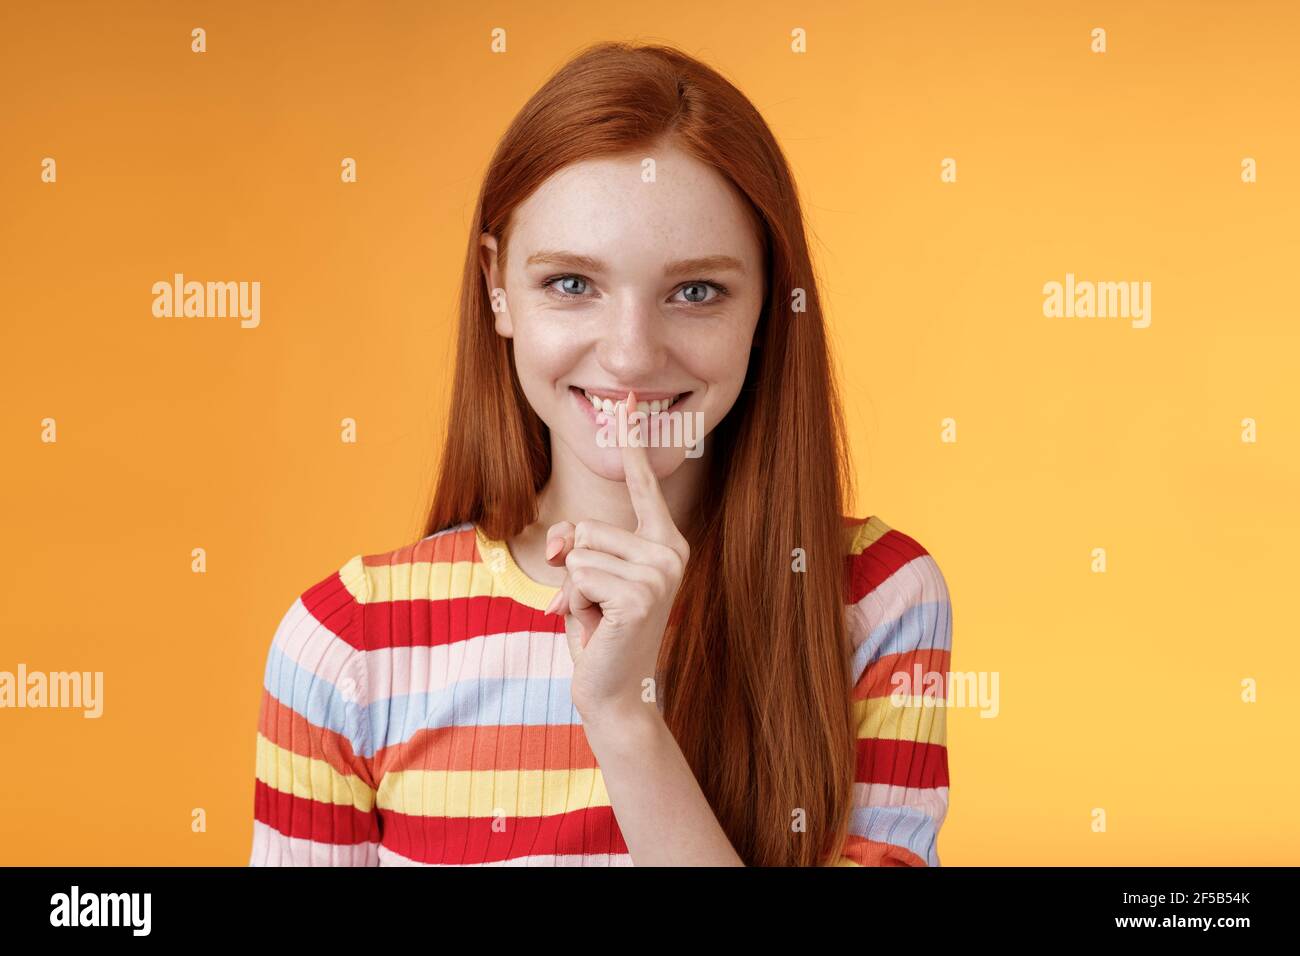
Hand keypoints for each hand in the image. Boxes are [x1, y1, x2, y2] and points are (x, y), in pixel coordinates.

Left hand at [542, 390, 690, 719]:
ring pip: (577, 553)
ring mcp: (660, 572)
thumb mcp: (583, 578)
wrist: (614, 691)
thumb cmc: (600, 632)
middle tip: (595, 604)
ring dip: (572, 591)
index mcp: (664, 541)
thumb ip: (574, 546)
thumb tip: (560, 543)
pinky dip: (573, 605)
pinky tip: (599, 628)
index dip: (630, 442)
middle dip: (571, 568)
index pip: (641, 484)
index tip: (625, 397)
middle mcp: (671, 551)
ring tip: (599, 618)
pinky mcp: (640, 595)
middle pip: (585, 528)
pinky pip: (577, 576)